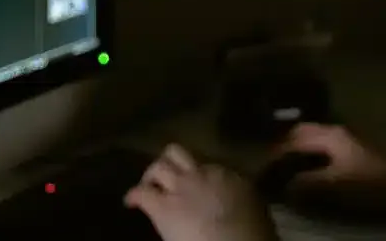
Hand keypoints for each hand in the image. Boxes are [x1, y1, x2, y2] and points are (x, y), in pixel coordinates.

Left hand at [125, 144, 278, 240]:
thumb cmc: (252, 233)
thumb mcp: (256, 212)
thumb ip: (244, 203)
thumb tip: (244, 211)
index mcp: (230, 178)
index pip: (211, 168)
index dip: (201, 176)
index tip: (200, 186)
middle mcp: (203, 174)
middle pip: (181, 153)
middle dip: (171, 162)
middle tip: (167, 175)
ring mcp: (181, 187)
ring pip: (160, 165)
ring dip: (152, 174)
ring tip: (149, 184)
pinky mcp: (163, 206)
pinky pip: (141, 193)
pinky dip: (133, 195)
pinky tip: (129, 202)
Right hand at [273, 124, 385, 207]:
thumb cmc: (368, 183)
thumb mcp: (335, 185)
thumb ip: (307, 184)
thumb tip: (285, 187)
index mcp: (328, 135)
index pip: (292, 141)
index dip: (275, 155)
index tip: (261, 168)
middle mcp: (334, 131)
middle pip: (300, 133)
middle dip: (282, 146)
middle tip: (268, 164)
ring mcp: (343, 139)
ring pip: (311, 138)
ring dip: (295, 149)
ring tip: (283, 167)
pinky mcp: (350, 150)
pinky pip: (320, 146)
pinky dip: (307, 154)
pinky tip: (305, 169)